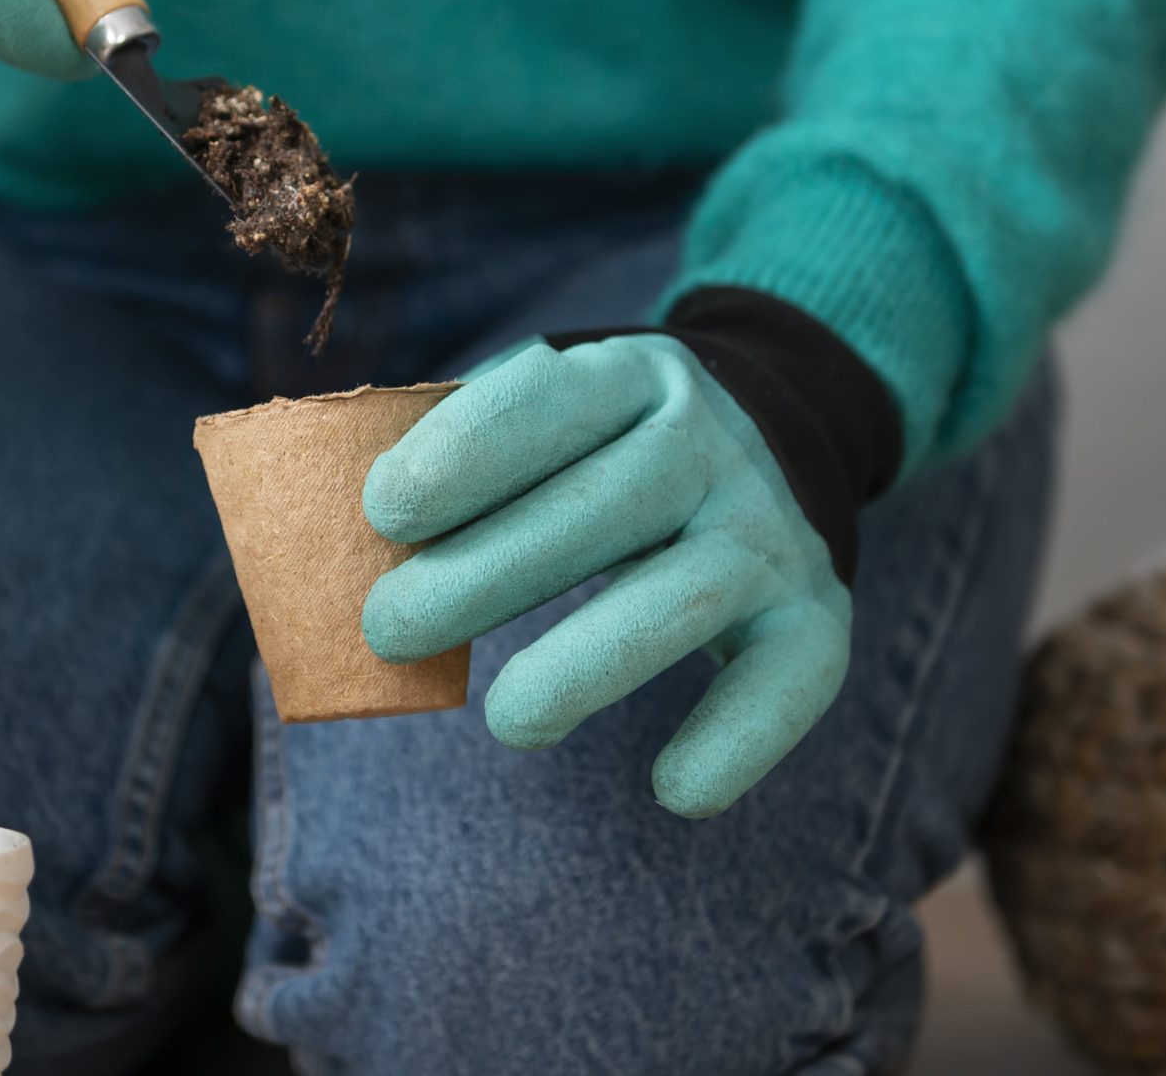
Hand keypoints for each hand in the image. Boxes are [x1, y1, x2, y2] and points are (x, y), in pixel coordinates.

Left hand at [359, 289, 899, 816]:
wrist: (779, 436)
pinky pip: (787, 681)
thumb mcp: (549, 416)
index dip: (465, 452)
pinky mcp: (817, 614)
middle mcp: (709, 443)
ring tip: (506, 721)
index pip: (547, 399)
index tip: (383, 511)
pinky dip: (737, 740)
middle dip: (485, 572)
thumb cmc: (601, 450)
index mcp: (628, 376)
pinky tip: (673, 789)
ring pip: (683, 595)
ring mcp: (768, 528)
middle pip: (602, 506)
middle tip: (389, 629)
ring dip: (588, 662)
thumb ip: (463, 459)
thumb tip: (349, 541)